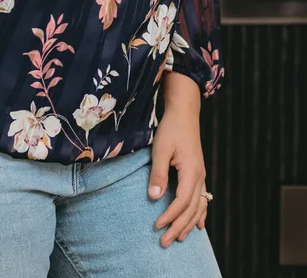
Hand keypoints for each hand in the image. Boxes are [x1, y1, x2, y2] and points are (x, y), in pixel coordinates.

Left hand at [148, 106, 208, 246]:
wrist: (184, 113)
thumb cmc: (171, 129)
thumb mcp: (160, 149)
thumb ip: (158, 174)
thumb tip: (154, 197)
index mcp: (192, 172)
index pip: (182, 201)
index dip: (170, 215)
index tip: (158, 226)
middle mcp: (200, 177)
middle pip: (191, 209)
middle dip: (178, 226)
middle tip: (165, 242)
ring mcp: (201, 175)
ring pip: (198, 206)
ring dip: (188, 223)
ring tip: (179, 238)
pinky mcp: (198, 173)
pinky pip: (202, 199)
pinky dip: (200, 213)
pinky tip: (198, 225)